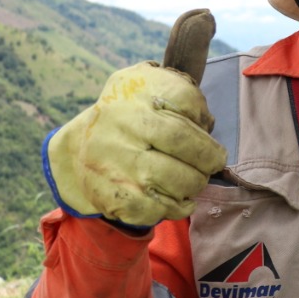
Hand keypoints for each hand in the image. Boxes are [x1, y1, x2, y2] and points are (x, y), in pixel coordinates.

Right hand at [46, 62, 225, 226]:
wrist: (81, 142)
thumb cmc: (132, 111)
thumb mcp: (155, 85)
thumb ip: (186, 99)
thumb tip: (206, 125)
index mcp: (133, 108)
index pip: (179, 134)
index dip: (207, 149)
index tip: (218, 155)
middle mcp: (118, 140)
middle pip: (176, 168)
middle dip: (203, 172)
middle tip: (208, 169)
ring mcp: (113, 171)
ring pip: (168, 191)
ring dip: (190, 189)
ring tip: (193, 182)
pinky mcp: (108, 197)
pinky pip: (150, 212)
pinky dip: (172, 209)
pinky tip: (179, 200)